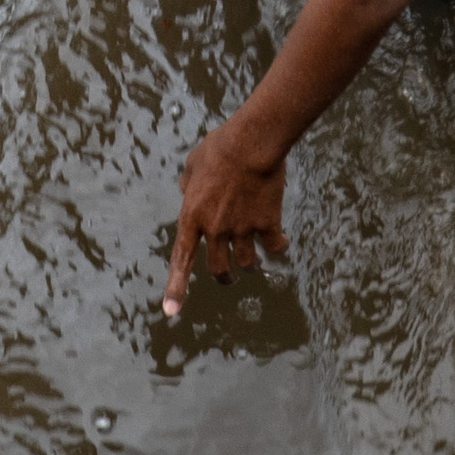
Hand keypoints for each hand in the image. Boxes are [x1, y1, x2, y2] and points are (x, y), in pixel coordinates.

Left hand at [162, 125, 290, 313]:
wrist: (251, 143)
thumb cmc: (220, 147)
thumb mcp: (193, 162)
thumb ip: (188, 182)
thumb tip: (187, 190)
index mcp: (192, 216)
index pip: (181, 259)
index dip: (176, 287)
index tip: (171, 311)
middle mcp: (215, 229)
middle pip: (219, 269)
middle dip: (225, 278)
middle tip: (230, 279)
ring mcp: (242, 228)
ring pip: (248, 262)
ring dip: (252, 265)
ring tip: (257, 263)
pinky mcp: (267, 223)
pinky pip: (275, 246)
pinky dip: (279, 246)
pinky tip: (282, 241)